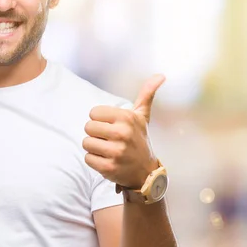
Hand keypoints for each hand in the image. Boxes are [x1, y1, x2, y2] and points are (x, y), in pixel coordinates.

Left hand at [83, 74, 164, 188]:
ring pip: (86, 143)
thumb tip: (160, 75)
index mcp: (126, 118)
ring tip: (107, 149)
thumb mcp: (142, 116)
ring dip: (94, 147)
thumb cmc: (139, 139)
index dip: (100, 120)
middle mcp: (122, 134)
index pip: (93, 113)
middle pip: (88, 127)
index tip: (111, 126)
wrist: (146, 171)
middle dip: (95, 134)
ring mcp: (116, 152)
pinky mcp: (109, 167)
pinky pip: (87, 158)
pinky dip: (94, 160)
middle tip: (108, 139)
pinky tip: (106, 160)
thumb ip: (147, 93)